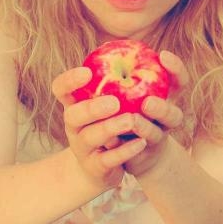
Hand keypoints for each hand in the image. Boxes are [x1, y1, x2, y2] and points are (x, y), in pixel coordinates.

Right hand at [52, 66, 147, 189]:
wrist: (106, 166)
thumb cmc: (115, 124)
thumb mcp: (115, 103)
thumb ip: (131, 81)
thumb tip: (161, 55)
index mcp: (76, 105)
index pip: (61, 89)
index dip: (69, 80)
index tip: (87, 72)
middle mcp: (74, 126)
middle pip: (73, 115)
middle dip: (92, 108)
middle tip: (114, 102)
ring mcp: (83, 148)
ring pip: (90, 137)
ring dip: (110, 128)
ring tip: (131, 121)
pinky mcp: (96, 167)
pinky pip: (109, 159)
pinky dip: (125, 151)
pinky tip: (141, 142)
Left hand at [122, 50, 186, 178]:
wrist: (131, 152)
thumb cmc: (126, 111)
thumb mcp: (125, 92)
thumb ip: (118, 76)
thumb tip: (101, 48)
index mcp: (165, 99)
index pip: (179, 82)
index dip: (176, 69)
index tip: (163, 55)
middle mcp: (165, 120)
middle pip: (173, 114)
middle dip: (162, 108)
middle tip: (148, 102)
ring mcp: (156, 140)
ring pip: (156, 135)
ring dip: (145, 128)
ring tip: (132, 121)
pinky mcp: (142, 156)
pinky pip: (136, 152)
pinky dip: (126, 147)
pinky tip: (112, 140)